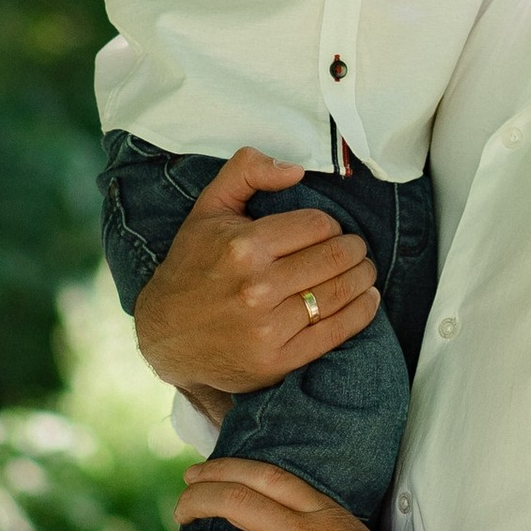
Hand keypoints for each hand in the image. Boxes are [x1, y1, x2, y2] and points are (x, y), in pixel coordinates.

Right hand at [132, 149, 380, 402]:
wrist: (164, 334)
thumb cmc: (192, 267)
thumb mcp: (208, 208)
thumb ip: (247, 171)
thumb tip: (294, 170)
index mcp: (244, 245)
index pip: (318, 225)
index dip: (331, 225)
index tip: (329, 231)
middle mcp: (256, 287)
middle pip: (335, 258)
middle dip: (355, 250)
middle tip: (356, 250)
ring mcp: (268, 328)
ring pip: (340, 293)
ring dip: (362, 278)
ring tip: (363, 271)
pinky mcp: (277, 361)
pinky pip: (335, 332)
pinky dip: (361, 313)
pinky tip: (367, 300)